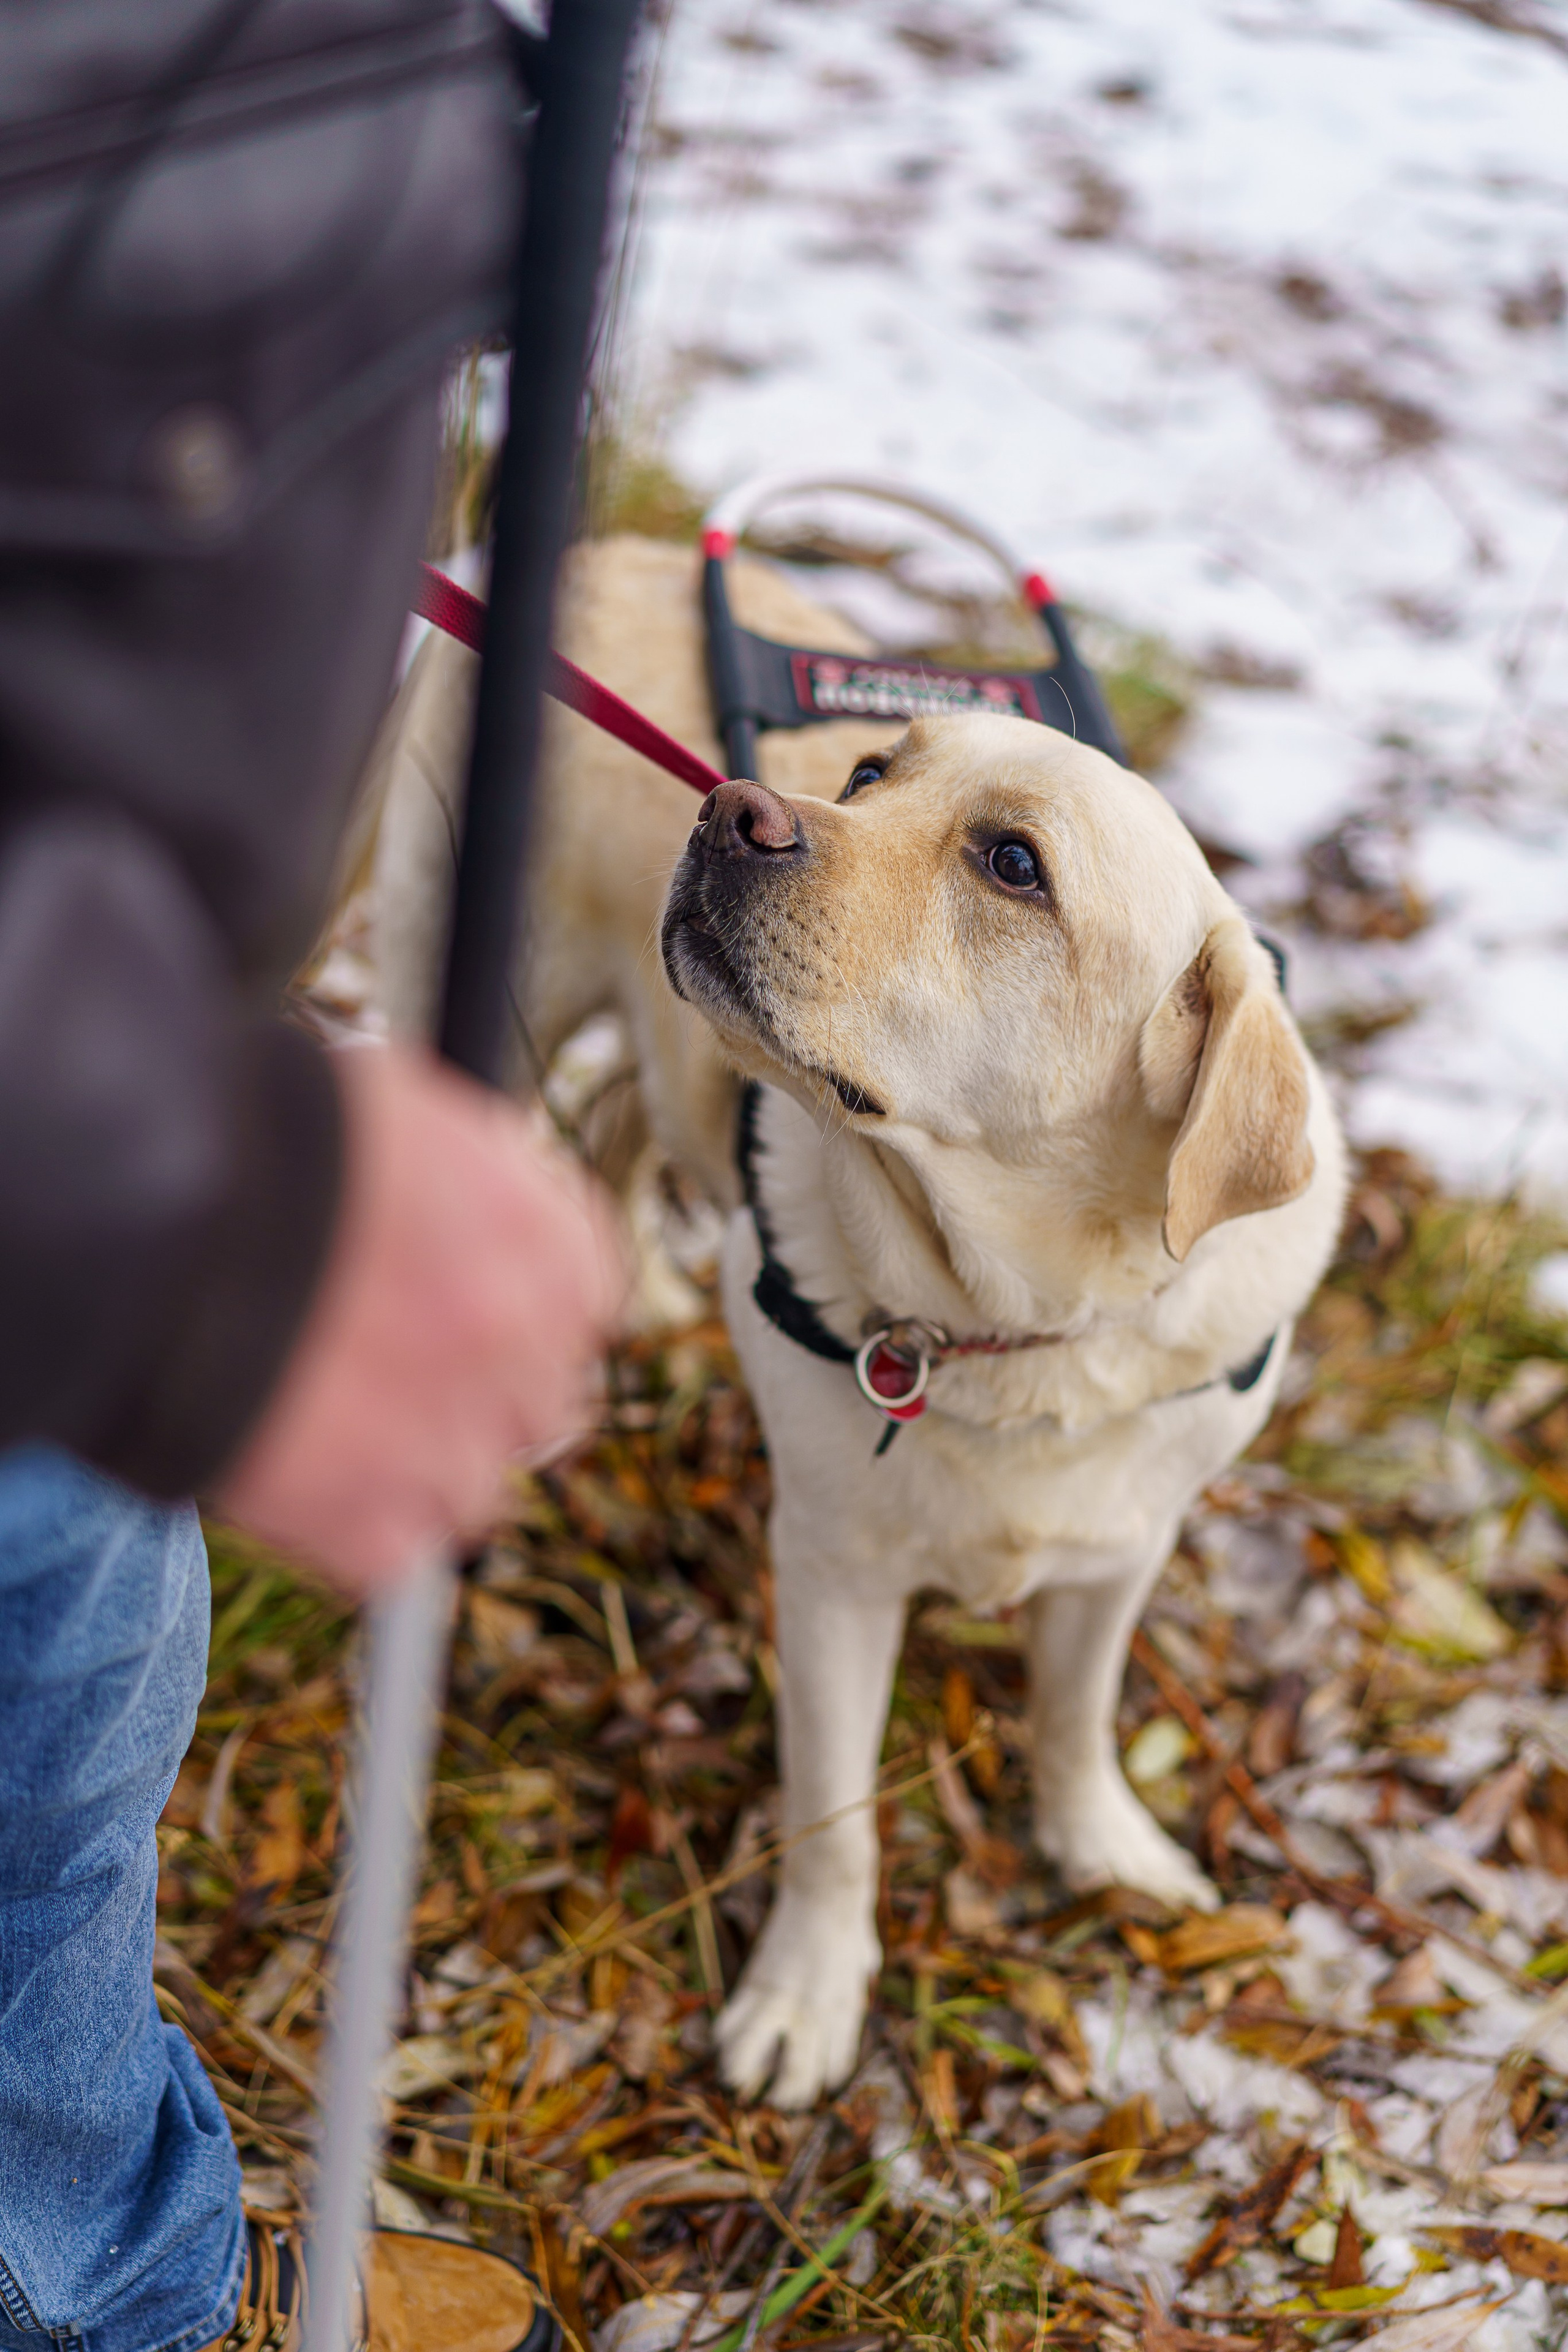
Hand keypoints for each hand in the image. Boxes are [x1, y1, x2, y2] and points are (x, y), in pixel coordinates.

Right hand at [214, 1043, 625, 1594]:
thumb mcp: (400, 1115)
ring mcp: (450, 1446)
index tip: (468, 1314)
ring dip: (411, 1470)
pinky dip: (346, 1527)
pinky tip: (291, 1467)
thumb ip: (469, 1183)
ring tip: (323, 1420)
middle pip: (538, 1406)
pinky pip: (391, 1556)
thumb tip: (480, 1214)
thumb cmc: (262, 1137)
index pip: (580, 1306)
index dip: (518, 1313)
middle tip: (391, 1372)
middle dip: (474, 1396)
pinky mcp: (368, 1525)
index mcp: (546, 1245)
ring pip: (471, 1493)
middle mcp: (520, 1348)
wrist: (144, 1209)